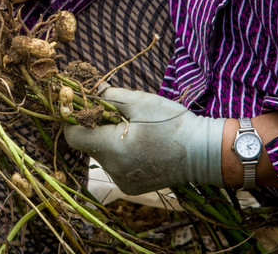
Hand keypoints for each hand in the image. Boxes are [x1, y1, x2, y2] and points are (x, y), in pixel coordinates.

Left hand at [64, 88, 225, 194]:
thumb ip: (109, 96)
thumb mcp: (140, 102)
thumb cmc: (173, 124)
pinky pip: (114, 165)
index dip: (74, 118)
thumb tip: (89, 91)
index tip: (84, 105)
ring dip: (107, 138)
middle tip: (115, 113)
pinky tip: (138, 144)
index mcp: (112, 149)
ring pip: (100, 154)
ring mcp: (121, 181)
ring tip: (132, 128)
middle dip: (95, 126)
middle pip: (87, 144)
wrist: (204, 153)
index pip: (73, 135)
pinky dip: (119, 152)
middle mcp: (113, 170)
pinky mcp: (130, 187)